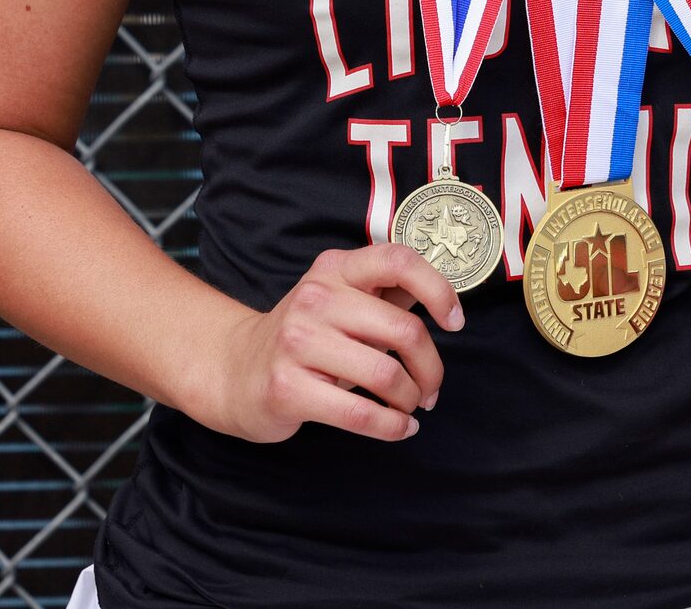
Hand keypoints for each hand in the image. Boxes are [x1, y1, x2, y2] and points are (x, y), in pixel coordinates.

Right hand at [199, 244, 462, 443]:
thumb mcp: (342, 301)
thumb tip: (445, 300)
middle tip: (432, 388)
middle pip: (403, 330)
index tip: (455, 322)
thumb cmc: (306, 336)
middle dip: (431, 367)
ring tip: (412, 407)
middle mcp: (316, 298)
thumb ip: (388, 294)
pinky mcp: (287, 388)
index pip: (399, 262)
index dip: (438, 290)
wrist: (235, 372)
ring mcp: (297, 342)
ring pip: (386, 374)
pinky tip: (400, 429)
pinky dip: (391, 426)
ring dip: (411, 399)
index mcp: (335, 269)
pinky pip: (359, 413)